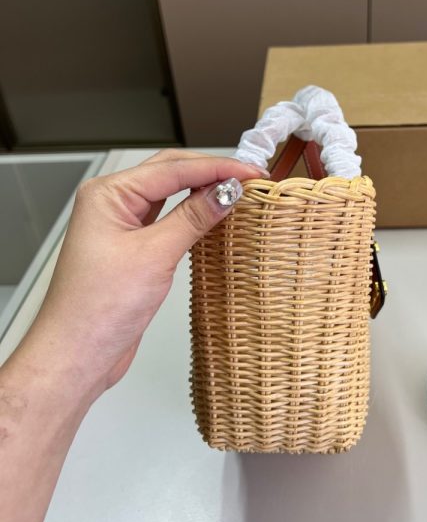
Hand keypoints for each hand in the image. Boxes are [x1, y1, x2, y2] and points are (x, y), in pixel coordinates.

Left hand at [12, 149, 265, 401]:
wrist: (79, 354)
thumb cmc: (99, 308)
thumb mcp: (154, 256)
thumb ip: (192, 218)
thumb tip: (227, 192)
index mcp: (108, 194)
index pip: (172, 169)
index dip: (216, 168)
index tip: (251, 172)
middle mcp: (113, 203)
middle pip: (170, 173)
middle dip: (211, 172)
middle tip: (250, 178)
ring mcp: (122, 226)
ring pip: (169, 195)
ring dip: (202, 190)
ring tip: (237, 191)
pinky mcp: (133, 248)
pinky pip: (168, 220)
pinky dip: (192, 214)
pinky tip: (212, 213)